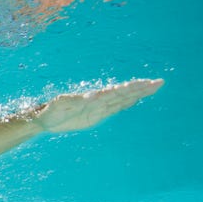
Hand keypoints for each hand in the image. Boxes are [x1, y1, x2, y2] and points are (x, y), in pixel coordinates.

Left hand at [33, 78, 163, 133]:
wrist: (44, 119)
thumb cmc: (51, 111)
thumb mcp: (62, 106)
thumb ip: (76, 102)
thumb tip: (94, 96)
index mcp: (93, 98)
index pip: (117, 92)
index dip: (132, 88)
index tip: (146, 83)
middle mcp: (98, 101)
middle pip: (123, 94)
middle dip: (141, 88)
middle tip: (158, 82)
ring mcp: (98, 108)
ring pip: (122, 99)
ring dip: (137, 94)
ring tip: (153, 86)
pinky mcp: (96, 115)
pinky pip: (115, 108)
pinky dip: (126, 103)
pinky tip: (135, 99)